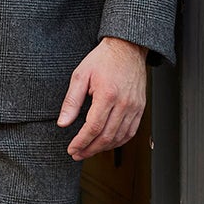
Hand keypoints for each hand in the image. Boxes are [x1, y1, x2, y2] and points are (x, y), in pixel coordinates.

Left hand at [58, 37, 148, 160]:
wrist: (128, 49)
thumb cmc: (104, 59)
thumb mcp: (80, 75)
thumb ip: (71, 101)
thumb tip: (63, 123)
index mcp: (107, 94)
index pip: (93, 127)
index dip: (81, 142)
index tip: (72, 149)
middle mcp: (124, 103)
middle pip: (106, 136)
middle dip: (90, 149)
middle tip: (77, 154)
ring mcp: (134, 107)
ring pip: (119, 137)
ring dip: (103, 148)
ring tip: (89, 151)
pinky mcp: (140, 108)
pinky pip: (131, 132)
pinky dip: (118, 142)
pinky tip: (107, 143)